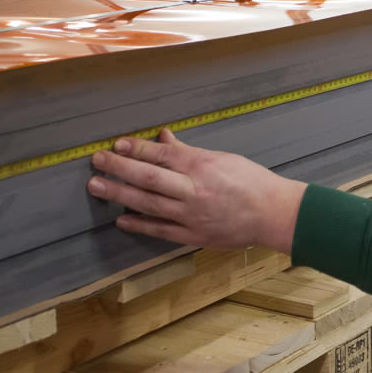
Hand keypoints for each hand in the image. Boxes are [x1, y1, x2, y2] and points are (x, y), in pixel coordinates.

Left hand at [87, 129, 305, 251]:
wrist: (274, 214)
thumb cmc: (253, 182)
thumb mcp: (223, 159)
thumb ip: (189, 152)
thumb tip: (163, 138)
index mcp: (202, 166)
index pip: (162, 155)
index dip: (136, 149)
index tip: (117, 144)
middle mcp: (194, 190)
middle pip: (148, 178)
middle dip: (119, 168)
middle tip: (97, 161)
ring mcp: (192, 215)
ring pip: (148, 204)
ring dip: (120, 194)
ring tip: (97, 186)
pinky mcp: (194, 234)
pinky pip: (161, 230)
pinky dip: (139, 225)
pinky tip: (121, 219)